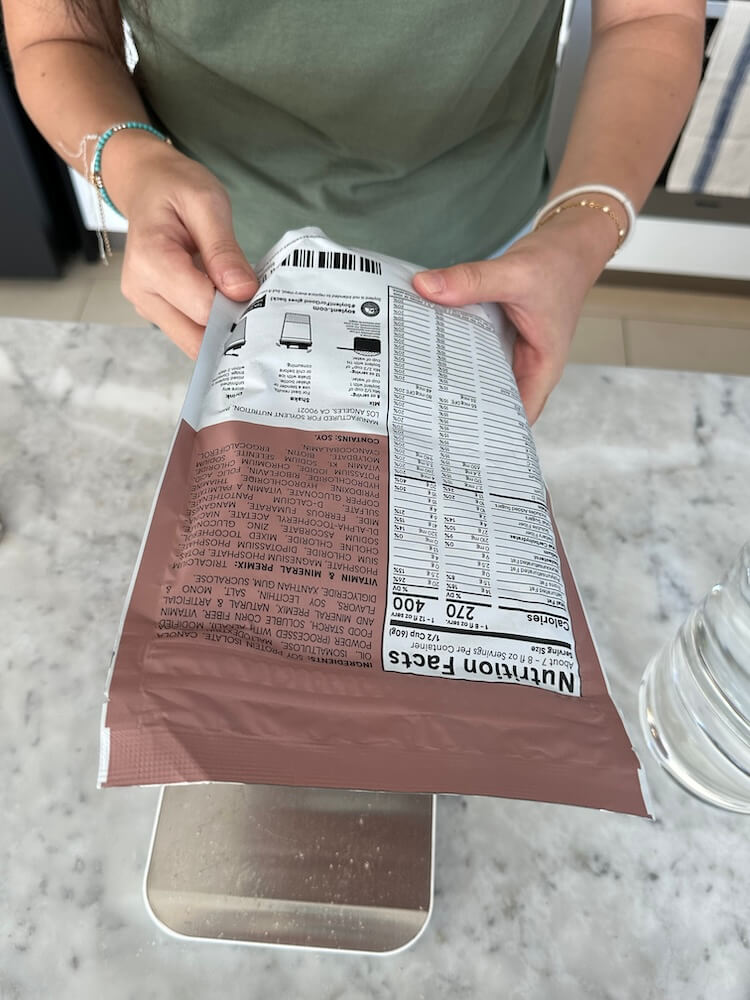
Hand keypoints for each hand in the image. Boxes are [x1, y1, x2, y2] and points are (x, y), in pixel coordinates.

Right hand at [109, 137, 257, 357]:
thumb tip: (242, 292)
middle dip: (231, 328)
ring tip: (244, 303)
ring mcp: (147, 306)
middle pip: (196, 337)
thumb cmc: (176, 188)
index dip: (236, 306)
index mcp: (150, 261)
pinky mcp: (157, 312)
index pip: (202, 307)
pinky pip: (190, 332)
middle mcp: (141, 291)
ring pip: (193, 342)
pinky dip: (213, 327)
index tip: (258, 291)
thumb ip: (224, 250)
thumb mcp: (207, 203)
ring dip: (223, 332)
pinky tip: (229, 305)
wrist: (147, 186)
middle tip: (258, 306)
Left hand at [412, 212, 613, 422]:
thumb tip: (426, 287)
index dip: (489, 431)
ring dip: (451, 376)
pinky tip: (425, 348)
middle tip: (420, 410)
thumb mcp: (515, 274)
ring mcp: (509, 352)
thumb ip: (471, 281)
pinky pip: (470, 348)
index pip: (515, 416)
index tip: (453, 434)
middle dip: (459, 406)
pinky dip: (451, 348)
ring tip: (414, 385)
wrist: (569, 242)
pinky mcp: (496, 335)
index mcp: (541, 368)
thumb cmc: (559, 265)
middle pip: (490, 400)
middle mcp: (524, 366)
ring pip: (477, 374)